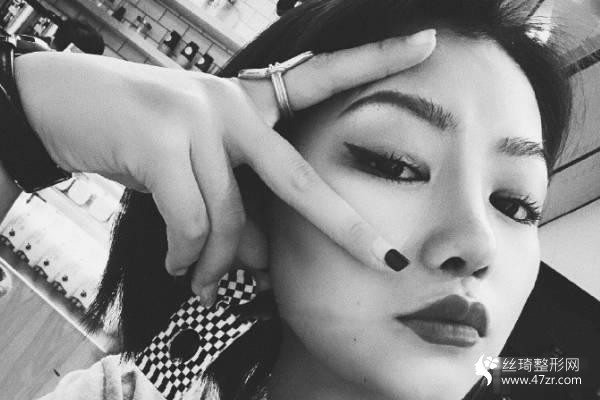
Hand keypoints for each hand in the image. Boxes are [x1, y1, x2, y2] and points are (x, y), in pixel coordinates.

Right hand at [15, 29, 435, 305]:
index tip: (428, 42)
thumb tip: (264, 263)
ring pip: (230, 219)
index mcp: (249, 102)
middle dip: (345, 228)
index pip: (321, 78)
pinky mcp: (163, 140)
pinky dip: (183, 253)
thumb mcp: (200, 168)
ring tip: (199, 279)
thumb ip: (238, 206)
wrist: (65, 105)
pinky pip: (191, 221)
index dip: (376, 59)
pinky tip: (175, 263)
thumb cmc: (143, 139)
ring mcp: (199, 118)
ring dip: (214, 263)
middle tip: (385, 263)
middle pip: (299, 181)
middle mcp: (232, 105)